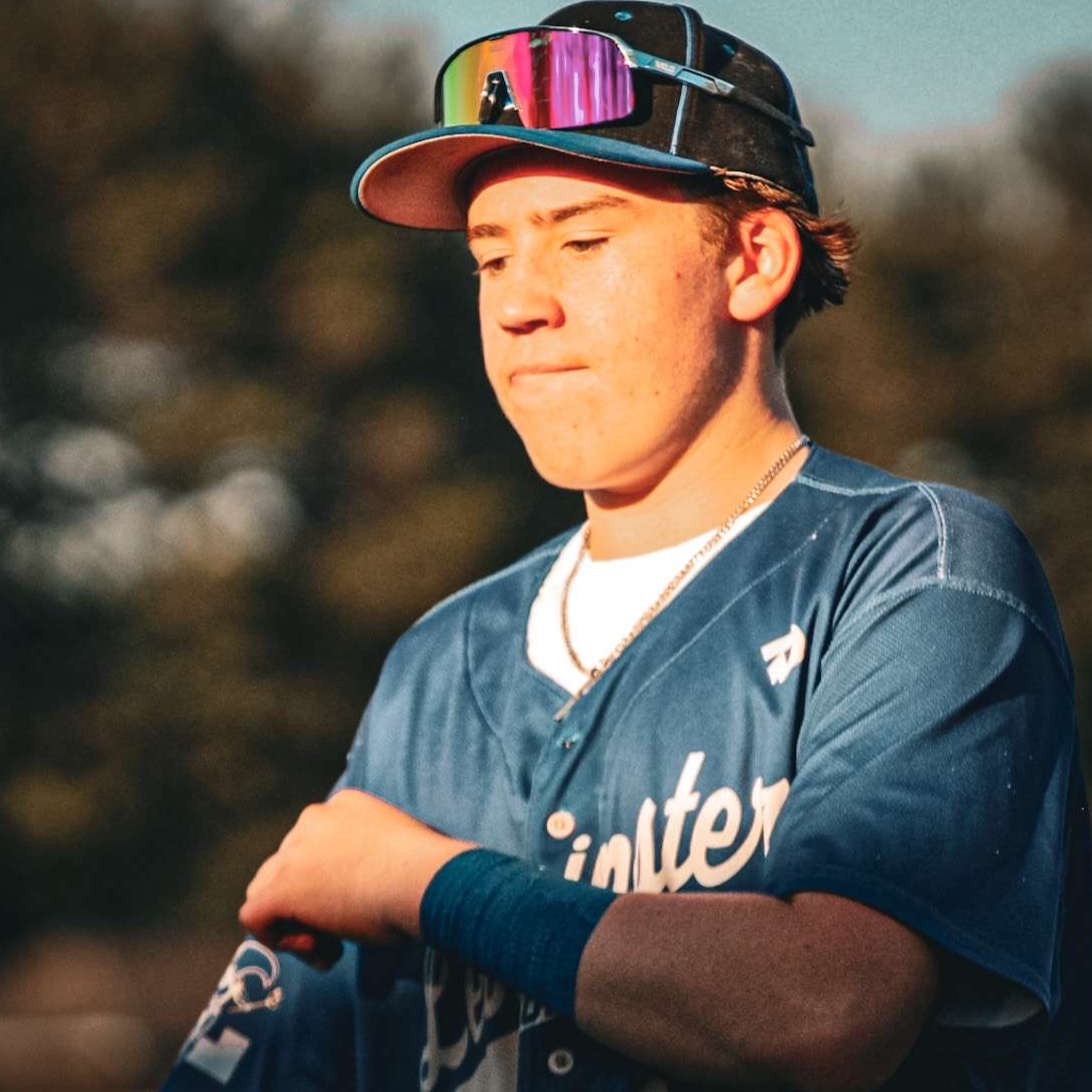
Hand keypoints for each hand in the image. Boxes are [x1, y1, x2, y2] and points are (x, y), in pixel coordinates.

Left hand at [239, 789, 473, 965]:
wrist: (424, 878)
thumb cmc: (429, 871)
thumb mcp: (404, 850)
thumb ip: (380, 858)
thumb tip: (377, 884)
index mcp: (344, 806)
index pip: (317, 844)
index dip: (330, 880)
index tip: (360, 903)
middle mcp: (314, 819)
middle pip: (289, 866)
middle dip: (311, 901)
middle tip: (345, 928)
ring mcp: (294, 852)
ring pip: (267, 889)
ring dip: (294, 921)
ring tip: (331, 942)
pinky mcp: (281, 887)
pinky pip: (255, 916)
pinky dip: (279, 939)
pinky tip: (320, 947)